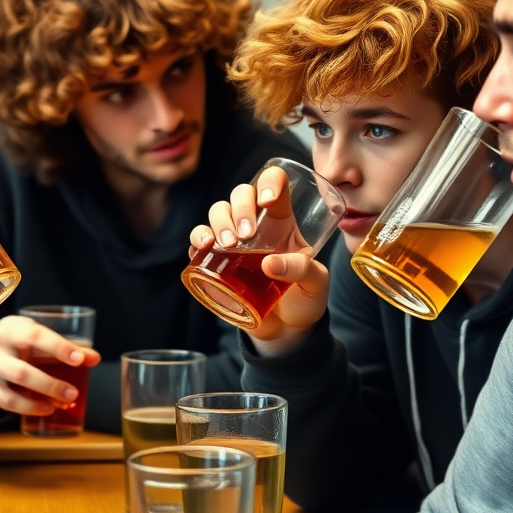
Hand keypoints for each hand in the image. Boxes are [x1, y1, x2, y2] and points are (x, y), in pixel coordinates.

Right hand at [0, 315, 101, 413]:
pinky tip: (47, 409)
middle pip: (24, 366)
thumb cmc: (18, 350)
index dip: (59, 347)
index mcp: (11, 326)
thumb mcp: (36, 344)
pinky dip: (30, 407)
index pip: (36, 334)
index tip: (80, 359)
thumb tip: (95, 358)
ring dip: (44, 394)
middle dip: (52, 383)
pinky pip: (8, 401)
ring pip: (16, 384)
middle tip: (74, 393)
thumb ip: (65, 349)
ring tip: (66, 401)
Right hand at [188, 165, 328, 353]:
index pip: (274, 184)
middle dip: (240, 207)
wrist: (286, 330)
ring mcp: (235, 242)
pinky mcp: (217, 261)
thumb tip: (269, 264)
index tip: (267, 201)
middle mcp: (257, 225)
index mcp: (283, 221)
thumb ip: (302, 270)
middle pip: (241, 194)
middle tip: (246, 236)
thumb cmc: (305, 298)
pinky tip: (201, 248)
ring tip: (227, 245)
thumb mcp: (316, 283)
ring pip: (218, 211)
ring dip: (219, 222)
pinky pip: (199, 239)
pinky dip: (197, 239)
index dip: (269, 181)